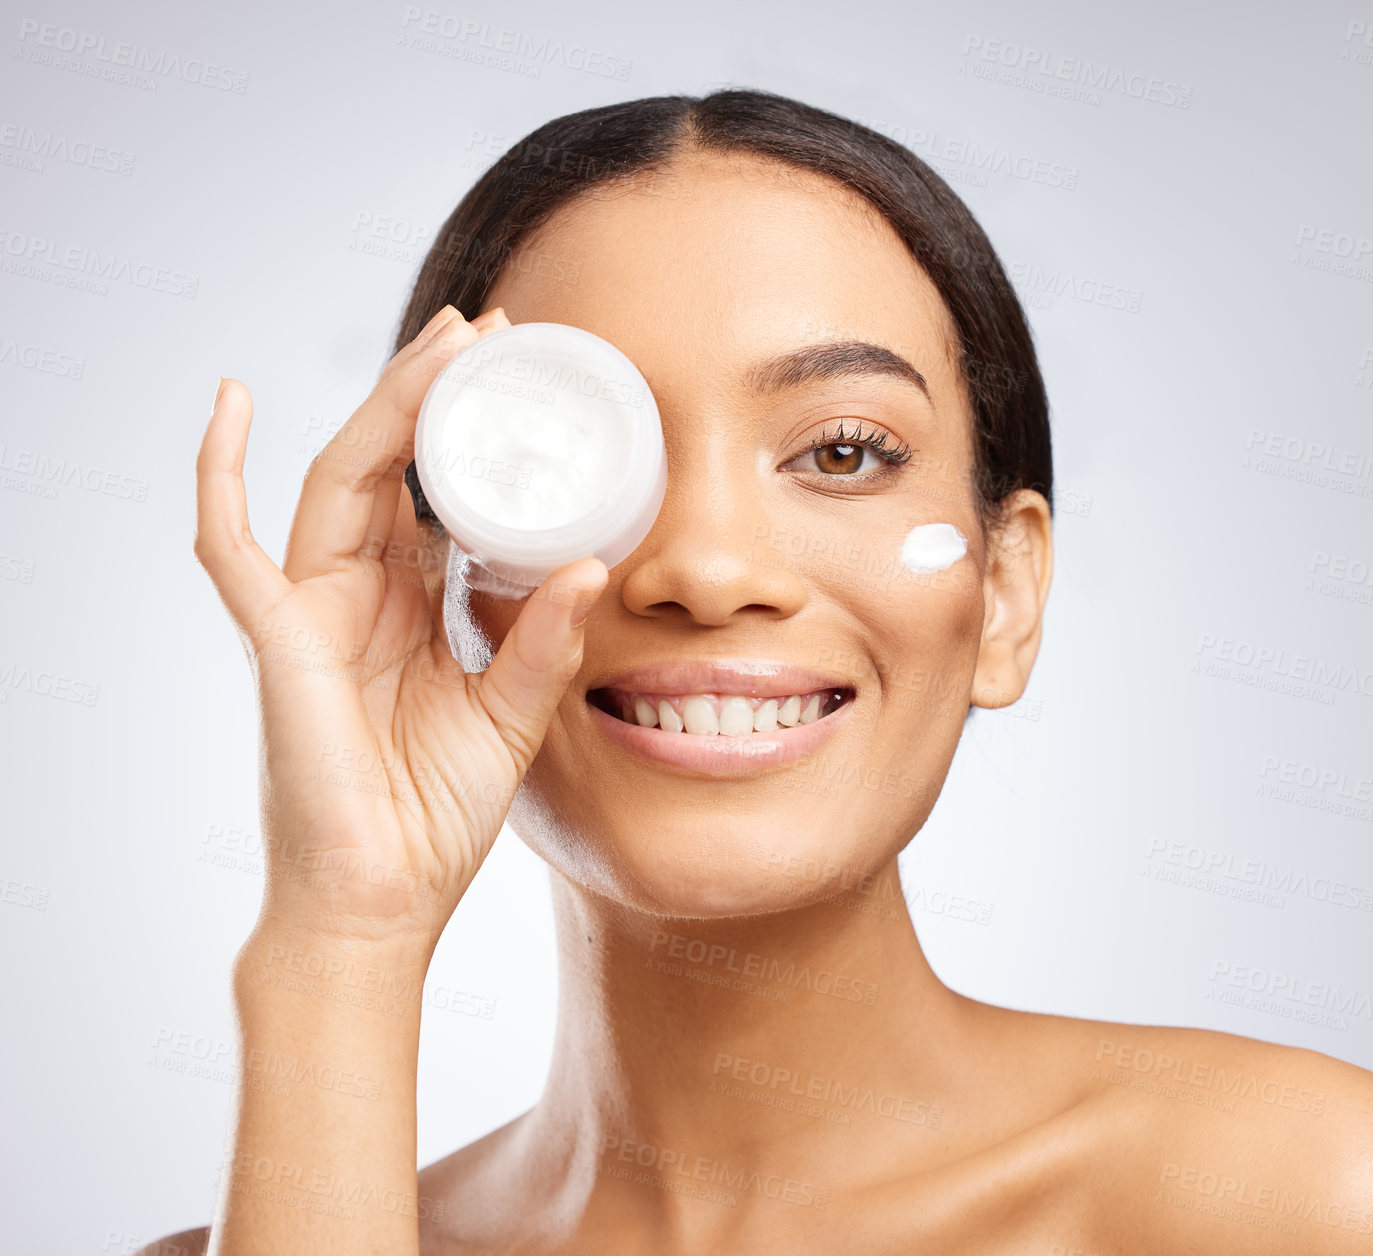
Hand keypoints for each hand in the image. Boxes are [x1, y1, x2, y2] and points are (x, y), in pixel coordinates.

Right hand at [194, 305, 606, 948]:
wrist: (383, 901)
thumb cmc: (434, 817)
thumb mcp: (511, 716)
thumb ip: (542, 641)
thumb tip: (595, 568)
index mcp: (410, 611)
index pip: (436, 497)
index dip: (470, 434)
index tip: (519, 373)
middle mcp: (358, 598)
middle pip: (390, 468)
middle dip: (433, 395)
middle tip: (486, 328)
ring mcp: (310, 612)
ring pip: (337, 481)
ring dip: (385, 409)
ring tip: (441, 343)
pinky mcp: (277, 640)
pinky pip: (229, 545)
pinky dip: (219, 474)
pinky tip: (229, 402)